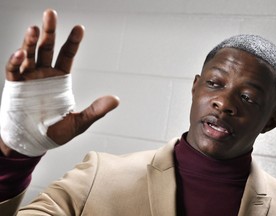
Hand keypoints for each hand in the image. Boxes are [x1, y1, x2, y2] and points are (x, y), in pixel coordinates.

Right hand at [0, 9, 118, 156]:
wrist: (33, 143)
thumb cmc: (55, 132)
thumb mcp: (79, 122)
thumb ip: (96, 110)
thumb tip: (116, 100)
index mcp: (59, 79)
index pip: (67, 55)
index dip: (72, 42)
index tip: (80, 28)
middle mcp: (44, 74)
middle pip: (46, 48)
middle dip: (49, 31)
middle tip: (51, 13)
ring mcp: (29, 79)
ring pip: (29, 55)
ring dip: (30, 42)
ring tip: (35, 28)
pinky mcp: (15, 87)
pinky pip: (13, 71)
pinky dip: (16, 61)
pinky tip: (21, 53)